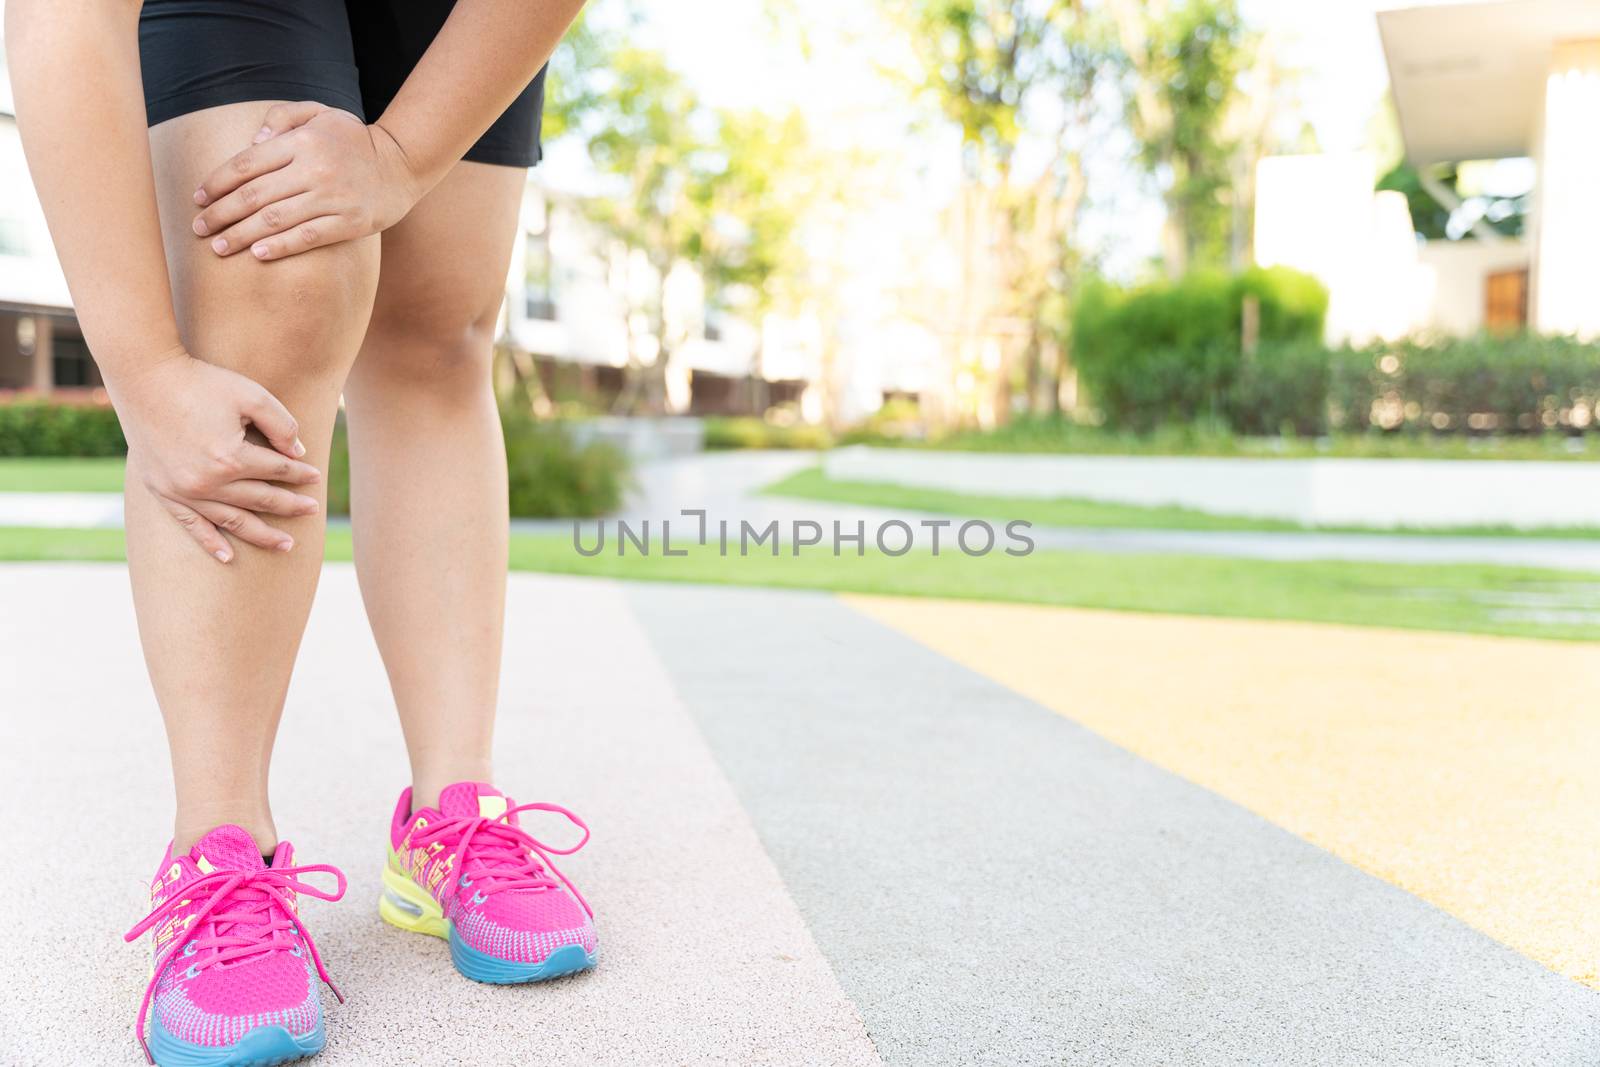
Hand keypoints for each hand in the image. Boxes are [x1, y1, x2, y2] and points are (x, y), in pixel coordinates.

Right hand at [113, 350, 322, 562]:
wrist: (144, 377)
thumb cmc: (200, 382)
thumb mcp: (251, 394)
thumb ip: (282, 425)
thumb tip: (299, 453)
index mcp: (231, 458)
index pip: (277, 471)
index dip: (299, 473)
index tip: (315, 476)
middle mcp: (207, 482)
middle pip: (260, 500)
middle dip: (290, 506)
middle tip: (312, 511)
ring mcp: (183, 491)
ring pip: (232, 520)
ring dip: (261, 534)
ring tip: (286, 545)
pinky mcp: (163, 491)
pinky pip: (191, 525)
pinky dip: (210, 542)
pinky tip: (227, 556)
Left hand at [191, 102, 422, 261]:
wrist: (402, 164)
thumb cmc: (353, 139)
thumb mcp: (320, 113)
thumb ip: (283, 118)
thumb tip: (253, 143)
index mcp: (302, 143)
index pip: (247, 164)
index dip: (217, 183)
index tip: (197, 198)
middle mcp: (314, 170)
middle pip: (254, 196)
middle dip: (220, 214)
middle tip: (199, 228)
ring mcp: (332, 199)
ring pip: (275, 220)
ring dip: (241, 235)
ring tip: (219, 247)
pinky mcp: (349, 223)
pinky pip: (308, 237)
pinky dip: (281, 247)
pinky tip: (258, 254)